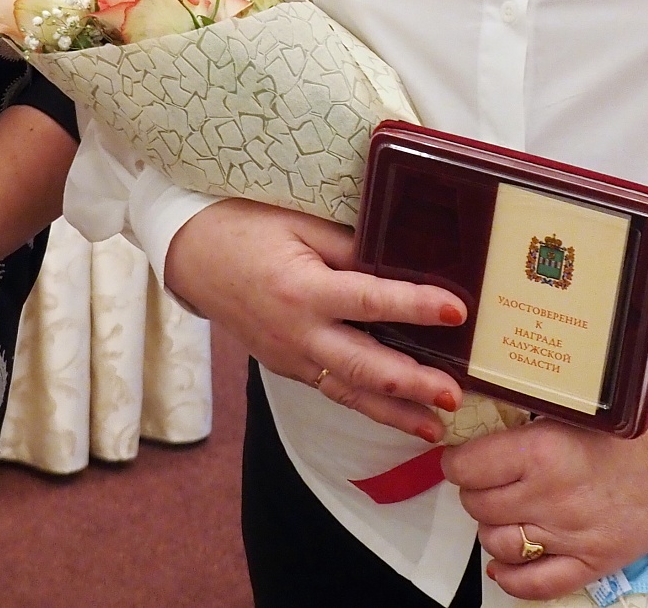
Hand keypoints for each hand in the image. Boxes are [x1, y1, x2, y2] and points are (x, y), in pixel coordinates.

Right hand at [162, 199, 467, 439]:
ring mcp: (289, 356)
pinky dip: (365, 404)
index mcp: (301, 289)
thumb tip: (399, 260)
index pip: (368, 301)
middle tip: (453, 394)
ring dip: (394, 411)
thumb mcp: (298, 222)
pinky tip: (398, 415)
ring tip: (436, 426)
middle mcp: (297, 332)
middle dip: (411, 384)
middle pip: (362, 365)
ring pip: (348, 391)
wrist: (192, 254)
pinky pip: (331, 389)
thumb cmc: (246, 227)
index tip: (455, 310)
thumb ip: (348, 244)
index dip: (414, 305)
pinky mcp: (286, 366)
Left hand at [443, 418, 647, 599]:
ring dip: (492, 529)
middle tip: (487, 482)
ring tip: (504, 514)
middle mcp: (548, 497)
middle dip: (474, 493)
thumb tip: (475, 433)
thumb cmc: (624, 428)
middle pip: (478, 506)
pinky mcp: (592, 563)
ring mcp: (569, 535)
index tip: (462, 459)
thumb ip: (521, 427)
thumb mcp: (565, 412)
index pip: (466, 467)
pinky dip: (511, 578)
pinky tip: (504, 564)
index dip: (457, 462)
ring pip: (497, 543)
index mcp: (539, 451)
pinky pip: (535, 584)